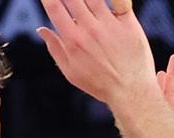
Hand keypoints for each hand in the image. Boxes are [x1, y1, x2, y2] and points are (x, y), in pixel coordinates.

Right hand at [37, 0, 156, 104]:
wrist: (131, 92)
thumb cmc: (101, 85)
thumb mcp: (71, 72)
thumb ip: (55, 48)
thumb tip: (41, 30)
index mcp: (73, 40)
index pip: (54, 6)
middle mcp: (90, 29)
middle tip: (70, 2)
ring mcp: (110, 25)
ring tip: (85, 3)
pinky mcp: (129, 24)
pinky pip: (119, 1)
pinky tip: (108, 2)